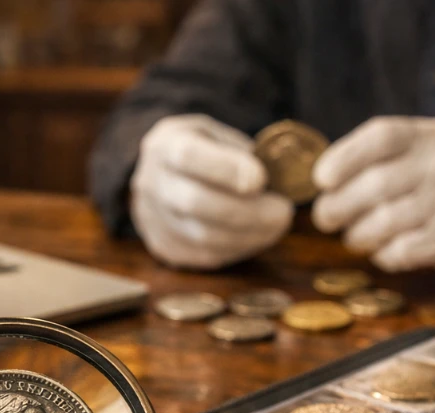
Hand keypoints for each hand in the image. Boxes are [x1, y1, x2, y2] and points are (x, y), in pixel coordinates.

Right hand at [130, 114, 292, 268]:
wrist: (161, 177)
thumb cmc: (201, 151)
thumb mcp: (217, 134)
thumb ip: (238, 152)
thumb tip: (265, 181)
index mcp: (163, 145)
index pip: (188, 156)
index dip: (226, 169)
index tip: (261, 179)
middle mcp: (150, 183)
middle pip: (195, 202)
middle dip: (247, 211)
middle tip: (283, 212)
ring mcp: (152, 219)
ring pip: (202, 236)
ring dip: (248, 235)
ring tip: (276, 226)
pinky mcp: (163, 246)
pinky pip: (204, 255)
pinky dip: (237, 249)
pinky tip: (256, 237)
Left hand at [311, 117, 434, 286]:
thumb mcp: (424, 156)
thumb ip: (380, 160)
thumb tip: (323, 183)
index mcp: (430, 136)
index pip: (380, 137)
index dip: (342, 159)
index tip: (321, 180)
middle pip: (374, 185)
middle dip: (338, 207)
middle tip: (327, 219)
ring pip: (383, 223)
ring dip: (358, 236)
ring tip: (356, 237)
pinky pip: (401, 251)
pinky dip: (384, 255)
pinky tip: (387, 251)